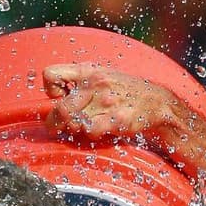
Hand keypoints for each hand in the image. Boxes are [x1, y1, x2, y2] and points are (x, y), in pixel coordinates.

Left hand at [43, 64, 179, 144]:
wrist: (155, 101)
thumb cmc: (122, 91)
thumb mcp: (99, 77)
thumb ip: (75, 84)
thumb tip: (51, 101)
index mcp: (87, 71)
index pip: (50, 75)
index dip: (50, 92)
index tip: (59, 98)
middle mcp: (94, 82)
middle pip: (60, 108)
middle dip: (55, 122)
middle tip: (60, 127)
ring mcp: (105, 101)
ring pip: (74, 122)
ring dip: (76, 129)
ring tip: (87, 126)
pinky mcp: (116, 118)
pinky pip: (91, 131)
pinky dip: (91, 135)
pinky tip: (100, 130)